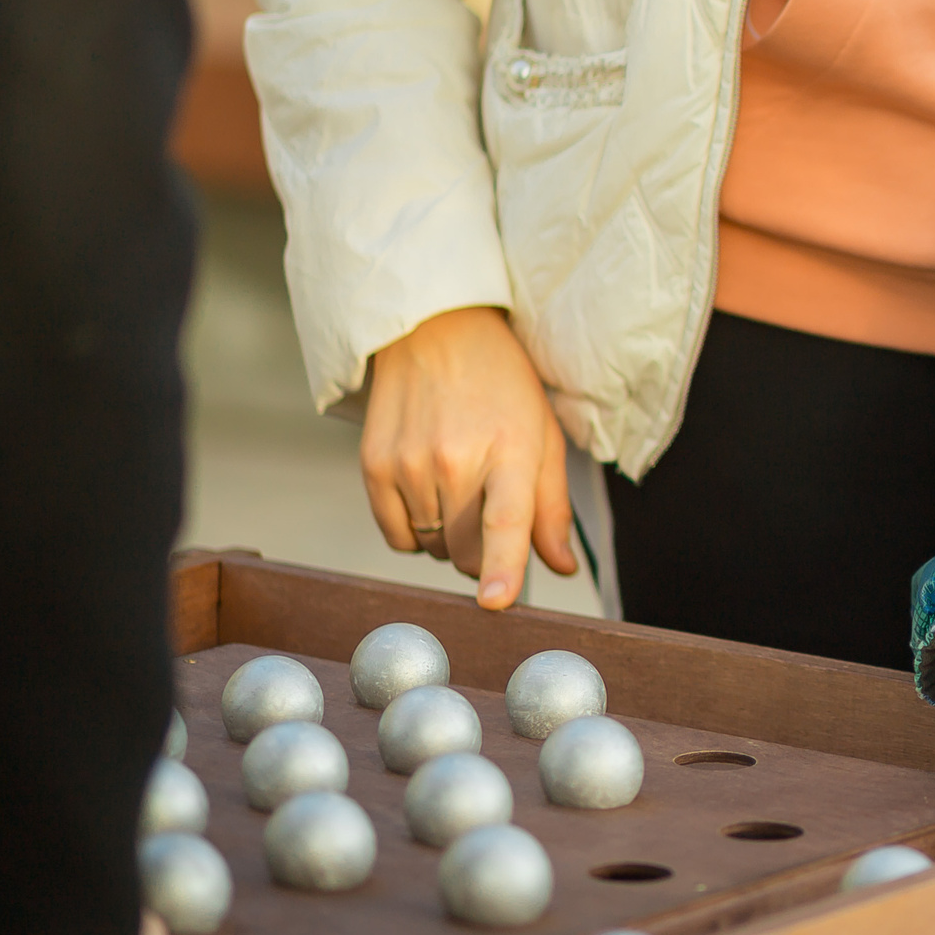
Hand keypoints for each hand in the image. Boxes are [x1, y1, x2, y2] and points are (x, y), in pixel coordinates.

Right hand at [359, 306, 576, 608]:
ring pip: (433, 550)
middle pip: (466, 554)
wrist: (436, 332)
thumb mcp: (542, 435)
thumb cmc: (501, 386)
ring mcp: (408, 463)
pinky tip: (428, 494)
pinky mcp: (373, 466)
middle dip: (484, 554)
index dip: (504, 566)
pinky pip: (398, 537)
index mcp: (510, 448)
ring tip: (460, 487)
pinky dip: (417, 532)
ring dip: (450, 539)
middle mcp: (455, 458)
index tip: (495, 602)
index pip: (506, 519)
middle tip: (490, 512)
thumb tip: (562, 568)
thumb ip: (552, 508)